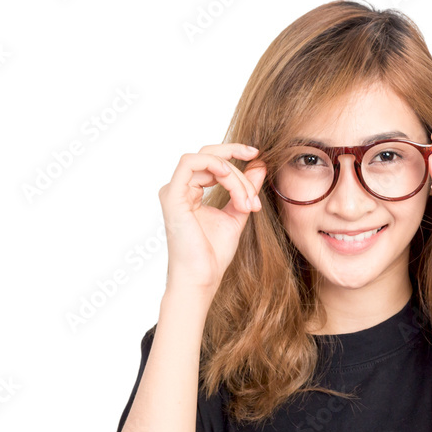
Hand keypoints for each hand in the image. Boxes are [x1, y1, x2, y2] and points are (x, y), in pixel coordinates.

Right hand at [158, 142, 265, 294]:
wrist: (202, 277)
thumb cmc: (214, 253)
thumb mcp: (238, 213)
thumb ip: (246, 189)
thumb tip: (260, 165)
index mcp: (191, 191)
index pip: (212, 160)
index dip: (235, 153)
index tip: (257, 157)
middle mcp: (180, 188)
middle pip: (209, 154)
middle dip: (237, 162)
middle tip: (257, 183)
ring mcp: (174, 191)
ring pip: (206, 160)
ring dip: (233, 176)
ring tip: (247, 203)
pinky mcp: (172, 196)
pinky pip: (191, 163)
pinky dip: (217, 168)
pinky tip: (233, 187)